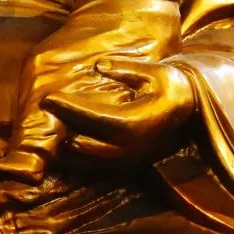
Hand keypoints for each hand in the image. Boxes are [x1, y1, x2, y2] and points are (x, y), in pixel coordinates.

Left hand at [44, 58, 195, 164]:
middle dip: (60, 129)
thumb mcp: (155, 71)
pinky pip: (93, 167)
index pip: (94, 117)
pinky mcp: (125, 166)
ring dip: (64, 147)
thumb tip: (99, 66)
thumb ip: (126, 68)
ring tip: (46, 129)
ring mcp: (128, 160)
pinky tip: (61, 142)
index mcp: (136, 122)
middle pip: (84, 143)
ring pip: (85, 160)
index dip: (69, 108)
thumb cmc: (170, 86)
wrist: (191, 111)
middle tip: (41, 113)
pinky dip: (75, 157)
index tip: (48, 98)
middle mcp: (130, 147)